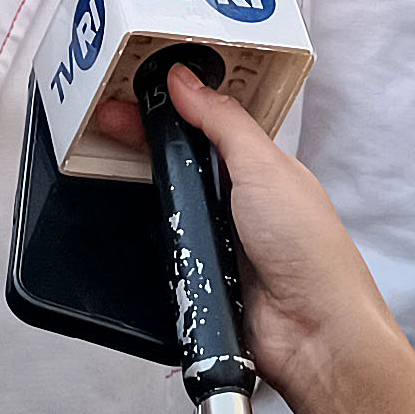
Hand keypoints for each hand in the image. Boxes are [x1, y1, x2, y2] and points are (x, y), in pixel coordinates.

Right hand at [132, 64, 403, 400]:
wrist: (313, 331)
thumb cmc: (309, 250)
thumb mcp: (265, 166)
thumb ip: (223, 122)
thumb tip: (187, 81)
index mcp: (259, 170)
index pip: (203, 129)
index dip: (167, 112)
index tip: (128, 98)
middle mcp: (238, 205)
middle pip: (179, 166)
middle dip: (142, 145)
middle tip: (104, 124)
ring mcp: (217, 243)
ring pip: (166, 210)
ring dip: (141, 195)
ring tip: (101, 164)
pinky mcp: (200, 280)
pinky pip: (162, 254)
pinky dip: (146, 243)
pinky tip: (123, 225)